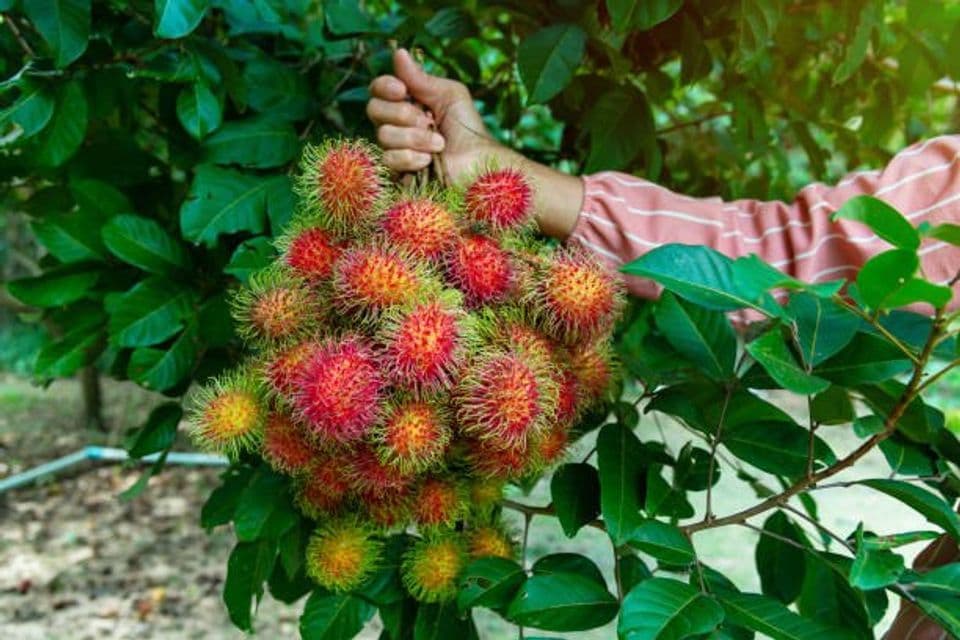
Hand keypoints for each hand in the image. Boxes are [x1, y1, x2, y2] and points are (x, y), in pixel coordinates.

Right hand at [366, 48, 503, 182]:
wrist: (477, 161)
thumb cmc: (467, 127)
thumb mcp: (449, 95)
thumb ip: (421, 78)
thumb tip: (398, 52)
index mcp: (407, 101)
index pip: (378, 89)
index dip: (385, 87)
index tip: (402, 90)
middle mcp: (396, 122)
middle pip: (374, 109)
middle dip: (402, 114)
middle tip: (428, 121)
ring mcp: (395, 147)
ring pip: (383, 135)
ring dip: (415, 138)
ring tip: (439, 144)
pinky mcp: (396, 171)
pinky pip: (388, 159)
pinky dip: (411, 158)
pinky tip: (428, 161)